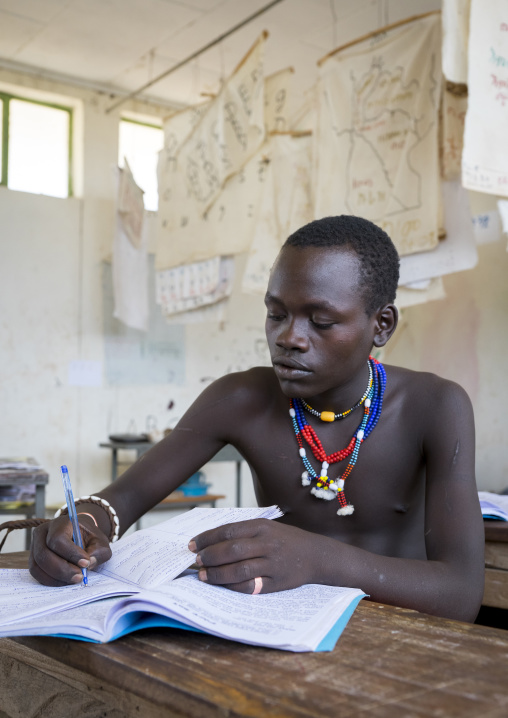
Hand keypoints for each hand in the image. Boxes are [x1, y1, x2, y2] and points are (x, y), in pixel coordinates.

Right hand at [29, 515, 111, 585]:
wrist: (80, 535)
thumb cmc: (89, 538)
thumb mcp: (100, 542)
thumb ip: (98, 552)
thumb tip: (89, 563)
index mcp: (61, 523)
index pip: (58, 538)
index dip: (70, 553)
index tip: (85, 563)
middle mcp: (43, 532)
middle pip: (44, 554)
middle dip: (62, 569)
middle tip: (79, 577)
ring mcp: (35, 545)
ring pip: (37, 565)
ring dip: (55, 577)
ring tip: (73, 579)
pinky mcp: (33, 558)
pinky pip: (36, 573)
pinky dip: (49, 580)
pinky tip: (64, 581)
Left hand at [188, 519, 317, 594]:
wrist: (316, 555)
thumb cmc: (285, 540)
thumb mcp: (267, 527)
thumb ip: (243, 532)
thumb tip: (210, 541)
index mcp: (261, 526)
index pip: (228, 530)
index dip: (207, 538)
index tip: (192, 544)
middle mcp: (266, 543)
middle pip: (231, 550)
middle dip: (209, 556)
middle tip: (196, 561)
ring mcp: (272, 564)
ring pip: (238, 569)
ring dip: (216, 574)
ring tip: (203, 575)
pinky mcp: (276, 582)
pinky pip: (250, 586)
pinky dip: (232, 586)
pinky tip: (222, 585)